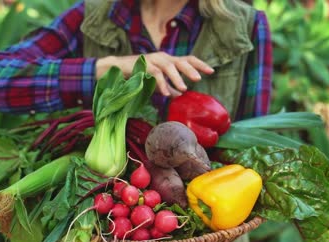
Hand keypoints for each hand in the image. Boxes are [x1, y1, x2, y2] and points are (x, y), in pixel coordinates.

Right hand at [96, 52, 213, 96]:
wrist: (117, 70)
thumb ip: (168, 87)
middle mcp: (163, 58)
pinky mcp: (143, 65)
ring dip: (177, 78)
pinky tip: (166, 93)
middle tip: (199, 79)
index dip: (200, 64)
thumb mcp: (157, 83)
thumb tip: (180, 95)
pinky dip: (161, 84)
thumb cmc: (138, 75)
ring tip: (184, 88)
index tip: (211, 72)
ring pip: (169, 66)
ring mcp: (153, 60)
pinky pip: (155, 74)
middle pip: (181, 61)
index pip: (187, 59)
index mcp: (168, 61)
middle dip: (191, 69)